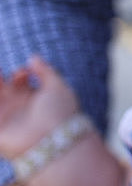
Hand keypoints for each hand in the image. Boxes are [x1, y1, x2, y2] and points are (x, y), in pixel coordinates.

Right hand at [0, 57, 126, 185]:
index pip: (21, 81)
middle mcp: (20, 107)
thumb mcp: (57, 87)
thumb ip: (45, 70)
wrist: (54, 140)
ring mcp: (7, 118)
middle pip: (4, 88)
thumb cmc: (60, 112)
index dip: (20, 74)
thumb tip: (33, 57)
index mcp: (35, 98)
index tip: (24, 73)